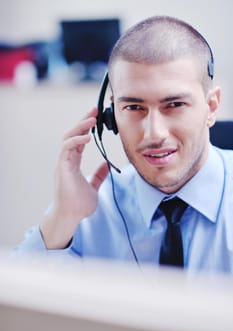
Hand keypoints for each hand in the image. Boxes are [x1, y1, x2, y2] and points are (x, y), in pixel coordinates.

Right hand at [40, 108, 108, 248]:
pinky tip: (87, 136)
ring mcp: (63, 163)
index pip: (79, 140)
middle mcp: (67, 160)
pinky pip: (66, 149)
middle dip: (83, 121)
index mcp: (73, 162)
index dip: (86, 128)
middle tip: (95, 110)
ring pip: (67, 138)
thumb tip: (107, 165)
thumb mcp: (93, 186)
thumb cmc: (78, 204)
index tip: (97, 117)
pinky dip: (76, 140)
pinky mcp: (62, 168)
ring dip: (79, 126)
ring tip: (92, 118)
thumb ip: (99, 175)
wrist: (71, 217)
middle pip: (72, 134)